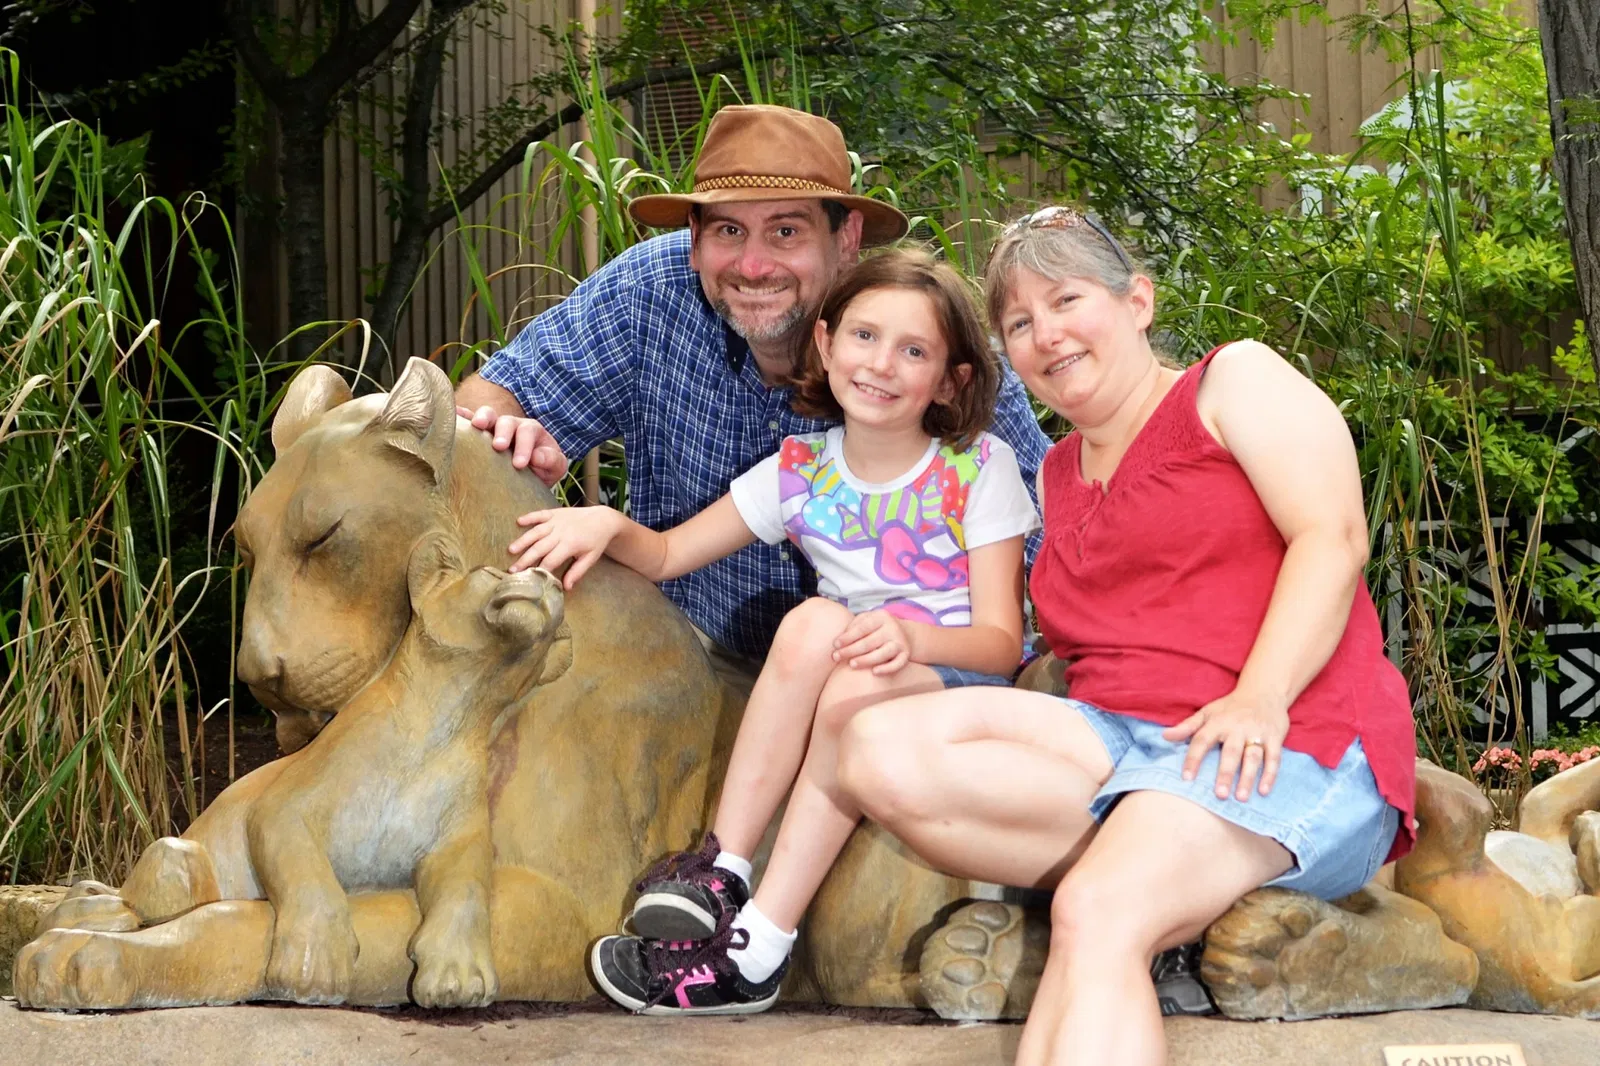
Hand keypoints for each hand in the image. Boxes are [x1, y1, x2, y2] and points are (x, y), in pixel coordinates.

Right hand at [456, 405, 568, 485]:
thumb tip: (537, 457)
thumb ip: (552, 461)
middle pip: (506, 421)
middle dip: (503, 432)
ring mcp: (494, 427)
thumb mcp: (555, 466)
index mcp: (531, 431)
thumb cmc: (543, 468)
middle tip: (499, 446)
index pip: (528, 432)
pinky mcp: (479, 433)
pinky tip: (454, 413)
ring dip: (482, 419)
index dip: (524, 447)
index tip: (520, 464)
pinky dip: (462, 416)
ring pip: (488, 416)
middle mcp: (512, 425)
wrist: (529, 474)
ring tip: (476, 426)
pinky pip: (469, 420)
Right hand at [507, 507, 618, 586]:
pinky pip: (540, 514)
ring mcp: (557, 521)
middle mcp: (561, 532)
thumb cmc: (596, 541)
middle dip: (525, 559)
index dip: (540, 570)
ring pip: (536, 531)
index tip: (529, 579)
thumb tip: (566, 588)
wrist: (603, 519)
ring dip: (523, 540)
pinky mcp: (555, 513)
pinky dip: (530, 517)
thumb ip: (577, 572)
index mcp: (570, 545)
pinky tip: (519, 521)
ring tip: (511, 550)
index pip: (551, 560)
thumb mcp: (590, 558)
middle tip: (512, 570)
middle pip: (540, 547)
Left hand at [832, 610, 912, 675]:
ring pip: (883, 653)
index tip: (835, 645)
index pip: (862, 627)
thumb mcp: (866, 620)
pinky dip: (887, 669)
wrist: (904, 633)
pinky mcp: (906, 654)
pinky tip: (874, 672)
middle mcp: (892, 628)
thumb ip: (853, 626)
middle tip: (836, 657)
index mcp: (881, 617)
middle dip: (851, 650)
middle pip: (870, 642)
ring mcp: (900, 642)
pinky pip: (897, 664)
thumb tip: (839, 641)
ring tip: (851, 664)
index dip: (848, 637)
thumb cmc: (876, 628)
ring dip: (866, 660)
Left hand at [1162, 689, 1289, 800]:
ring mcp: (1257, 733)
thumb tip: (1164, 736)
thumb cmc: (1231, 707)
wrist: (1264, 691)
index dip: (1193, 759)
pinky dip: (1270, 774)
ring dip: (1248, 777)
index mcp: (1217, 722)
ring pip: (1252, 757)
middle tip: (1219, 795)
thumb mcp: (1207, 712)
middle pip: (1230, 753)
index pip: (1201, 741)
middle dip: (1225, 773)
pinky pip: (1273, 758)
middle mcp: (1237, 728)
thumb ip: (1187, 726)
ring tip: (1241, 797)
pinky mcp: (1275, 737)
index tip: (1186, 778)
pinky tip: (1263, 791)